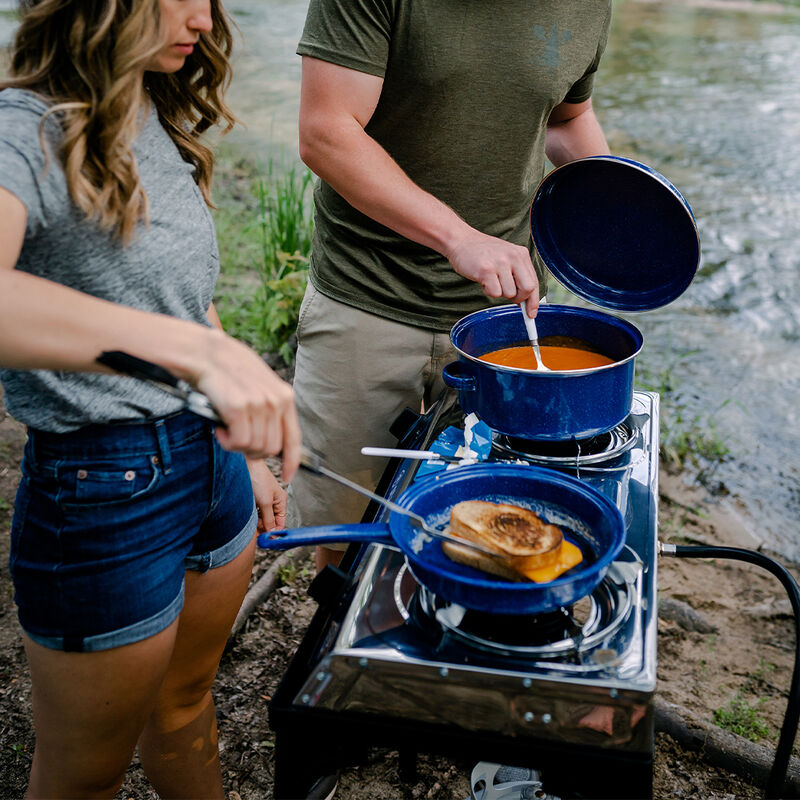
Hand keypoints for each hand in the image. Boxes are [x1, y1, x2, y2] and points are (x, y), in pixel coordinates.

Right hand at [192, 330, 301, 479]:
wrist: (205, 353)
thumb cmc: (229, 369)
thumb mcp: (260, 385)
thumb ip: (270, 409)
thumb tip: (273, 441)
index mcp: (284, 396)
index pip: (294, 438)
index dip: (292, 462)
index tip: (289, 476)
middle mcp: (276, 401)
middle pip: (271, 449)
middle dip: (253, 451)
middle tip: (236, 439)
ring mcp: (259, 404)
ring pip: (255, 448)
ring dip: (237, 445)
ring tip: (226, 429)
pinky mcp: (239, 408)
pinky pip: (239, 442)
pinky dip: (227, 442)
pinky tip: (219, 428)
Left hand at [247, 458, 286, 532]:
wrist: (244, 466)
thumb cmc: (258, 478)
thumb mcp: (265, 502)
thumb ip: (269, 519)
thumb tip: (271, 532)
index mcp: (281, 500)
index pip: (281, 521)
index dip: (274, 531)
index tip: (267, 539)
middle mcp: (274, 501)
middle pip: (271, 521)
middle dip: (264, 527)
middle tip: (257, 533)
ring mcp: (264, 500)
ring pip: (262, 517)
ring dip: (258, 522)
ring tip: (252, 523)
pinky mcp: (255, 498)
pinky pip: (256, 512)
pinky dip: (253, 516)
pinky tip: (248, 516)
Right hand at [445, 229, 539, 315]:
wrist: (461, 240)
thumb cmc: (483, 252)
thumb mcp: (506, 258)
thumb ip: (517, 275)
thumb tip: (525, 301)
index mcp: (521, 254)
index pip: (534, 282)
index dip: (534, 301)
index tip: (531, 314)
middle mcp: (513, 257)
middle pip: (528, 289)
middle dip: (519, 299)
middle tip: (508, 296)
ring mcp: (500, 263)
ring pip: (509, 293)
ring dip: (499, 292)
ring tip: (491, 281)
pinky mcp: (486, 270)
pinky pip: (495, 293)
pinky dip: (488, 292)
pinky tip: (483, 281)